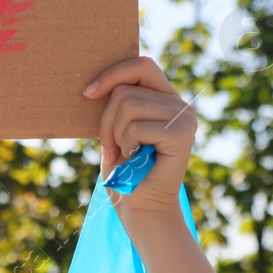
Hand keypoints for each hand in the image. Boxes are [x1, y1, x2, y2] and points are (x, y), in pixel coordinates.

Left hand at [82, 55, 196, 220]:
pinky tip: (138, 159)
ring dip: (116, 135)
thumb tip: (94, 83)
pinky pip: (136, 127)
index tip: (87, 93)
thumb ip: (116, 103)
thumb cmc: (125, 170)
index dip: (113, 73)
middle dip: (107, 121)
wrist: (140, 207)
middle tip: (115, 147)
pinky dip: (127, 146)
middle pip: (126, 90)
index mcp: (165, 98)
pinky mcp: (183, 135)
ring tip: (128, 154)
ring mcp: (185, 119)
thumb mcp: (115, 129)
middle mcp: (179, 104)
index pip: (141, 65)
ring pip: (128, 106)